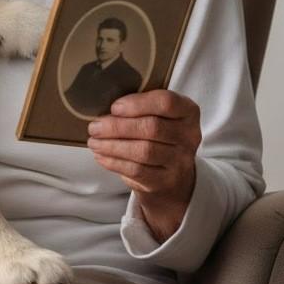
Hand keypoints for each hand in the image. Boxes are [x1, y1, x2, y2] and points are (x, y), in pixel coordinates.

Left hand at [86, 89, 200, 241]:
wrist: (173, 175)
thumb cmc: (158, 135)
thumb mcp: (157, 115)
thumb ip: (139, 106)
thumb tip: (104, 108)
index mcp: (187, 112)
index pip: (166, 102)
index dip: (137, 104)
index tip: (114, 107)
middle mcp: (189, 136)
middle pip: (151, 128)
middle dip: (117, 127)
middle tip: (95, 127)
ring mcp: (180, 161)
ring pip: (143, 151)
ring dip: (112, 145)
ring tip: (94, 141)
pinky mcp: (166, 181)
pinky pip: (137, 170)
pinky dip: (114, 162)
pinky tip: (101, 155)